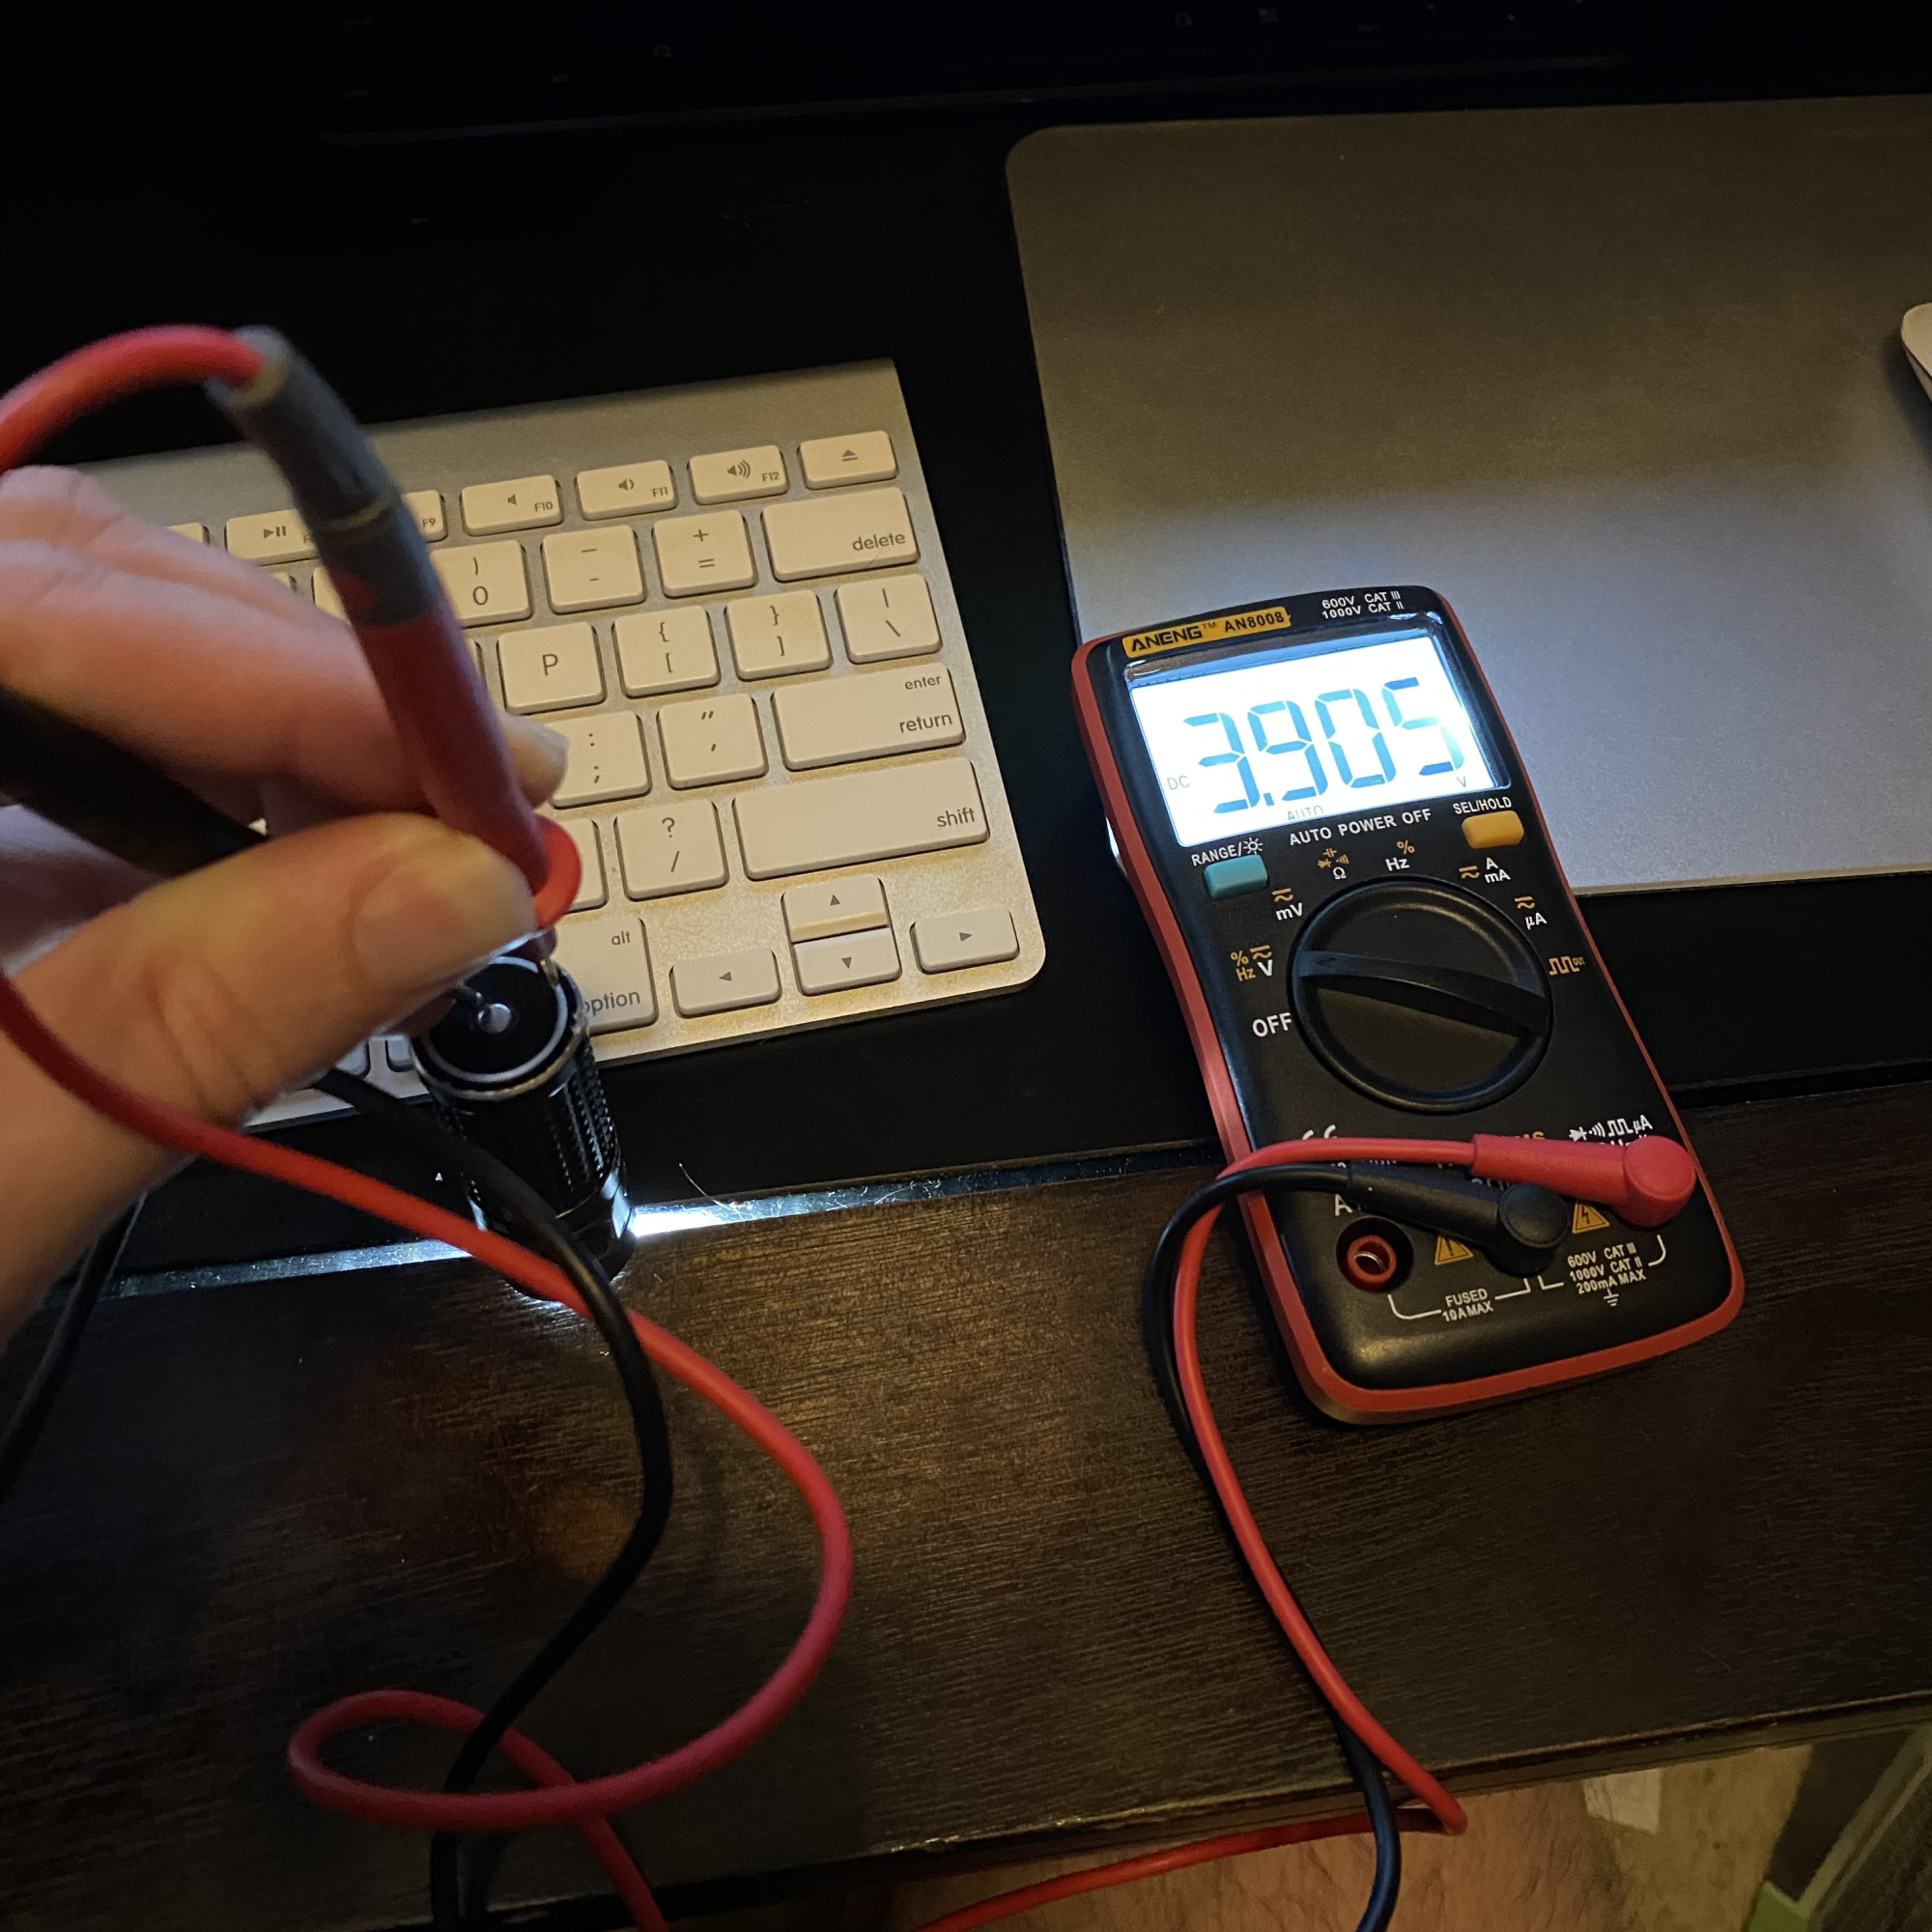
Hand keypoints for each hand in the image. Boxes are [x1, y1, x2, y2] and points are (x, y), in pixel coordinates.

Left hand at [0, 467, 566, 1335]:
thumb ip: (203, 1017)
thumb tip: (459, 890)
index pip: (16, 613)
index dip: (260, 667)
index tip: (464, 765)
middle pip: (50, 580)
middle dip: (286, 683)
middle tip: (471, 806)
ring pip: (71, 628)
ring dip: (265, 727)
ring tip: (411, 841)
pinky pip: (68, 728)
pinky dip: (208, 785)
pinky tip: (303, 862)